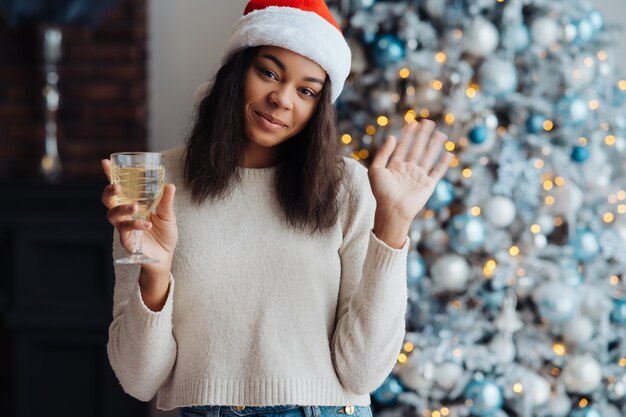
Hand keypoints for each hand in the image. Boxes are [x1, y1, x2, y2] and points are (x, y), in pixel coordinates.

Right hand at [101, 159, 178, 277]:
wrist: (166, 256)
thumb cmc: (164, 234)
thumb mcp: (168, 215)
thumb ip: (166, 201)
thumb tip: (169, 184)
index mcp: (132, 204)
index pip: (119, 189)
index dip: (110, 176)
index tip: (106, 163)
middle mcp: (125, 214)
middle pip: (108, 200)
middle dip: (109, 192)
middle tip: (117, 186)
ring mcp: (123, 227)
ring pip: (113, 215)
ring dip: (122, 208)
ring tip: (135, 207)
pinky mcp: (127, 240)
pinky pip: (125, 231)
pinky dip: (135, 225)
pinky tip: (147, 223)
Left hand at [369, 120, 452, 246]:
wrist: (392, 210)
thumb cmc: (381, 192)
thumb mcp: (376, 170)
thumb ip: (383, 153)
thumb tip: (392, 137)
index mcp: (396, 166)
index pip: (403, 146)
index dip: (408, 135)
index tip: (412, 123)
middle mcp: (408, 170)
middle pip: (417, 148)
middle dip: (422, 135)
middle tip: (428, 122)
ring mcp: (419, 177)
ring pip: (429, 157)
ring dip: (434, 145)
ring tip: (441, 133)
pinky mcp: (428, 185)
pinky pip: (438, 171)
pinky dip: (444, 163)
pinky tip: (448, 153)